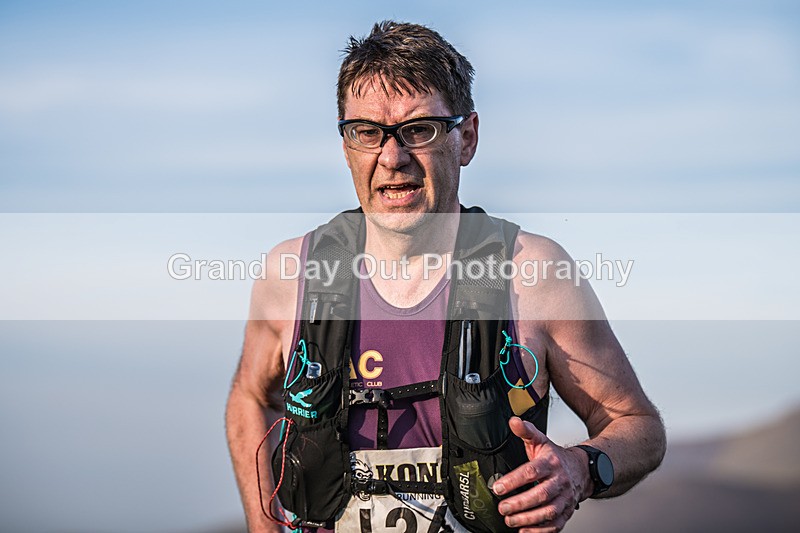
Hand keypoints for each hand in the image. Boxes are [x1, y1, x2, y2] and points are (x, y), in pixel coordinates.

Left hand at [492, 417, 588, 531]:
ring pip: (548, 512)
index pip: (532, 472)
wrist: (582, 470)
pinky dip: (540, 531)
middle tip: (503, 507)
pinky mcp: (566, 512)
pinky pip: (555, 525)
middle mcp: (559, 482)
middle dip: (520, 503)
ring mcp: (565, 499)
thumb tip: (513, 421)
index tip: (498, 488)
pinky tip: (524, 531)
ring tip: (510, 520)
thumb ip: (526, 431)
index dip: (514, 481)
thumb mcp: (541, 441)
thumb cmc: (556, 457)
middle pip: (541, 494)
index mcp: (551, 463)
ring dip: (528, 519)